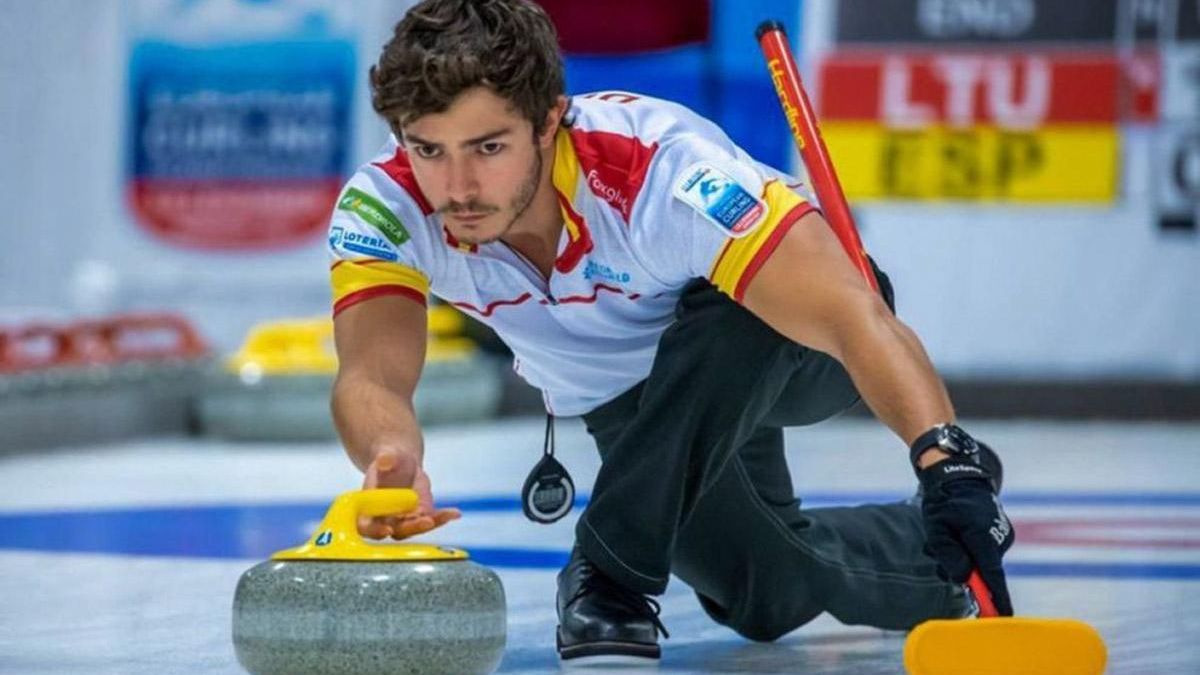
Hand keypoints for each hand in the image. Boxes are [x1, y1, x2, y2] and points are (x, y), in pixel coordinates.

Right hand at [358, 449, 460, 539]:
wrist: (399, 462)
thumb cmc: (387, 459)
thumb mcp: (386, 454)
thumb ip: (385, 458)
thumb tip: (385, 460)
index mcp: (369, 507)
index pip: (366, 525)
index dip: (374, 530)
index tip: (387, 530)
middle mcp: (385, 517)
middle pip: (396, 531)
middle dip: (412, 528)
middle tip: (427, 521)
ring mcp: (404, 519)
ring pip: (416, 527)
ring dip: (431, 523)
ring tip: (448, 515)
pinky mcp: (420, 515)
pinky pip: (431, 519)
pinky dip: (443, 517)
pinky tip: (455, 513)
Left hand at [919, 458, 1014, 614]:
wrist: (959, 476)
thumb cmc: (944, 501)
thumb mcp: (937, 529)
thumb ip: (949, 554)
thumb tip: (964, 578)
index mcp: (982, 537)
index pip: (992, 575)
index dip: (996, 598)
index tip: (1001, 617)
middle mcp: (998, 538)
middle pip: (982, 571)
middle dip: (962, 570)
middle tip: (937, 551)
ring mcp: (1001, 535)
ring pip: (981, 561)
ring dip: (962, 557)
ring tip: (945, 536)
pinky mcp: (1000, 533)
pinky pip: (983, 551)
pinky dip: (969, 549)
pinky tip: (956, 533)